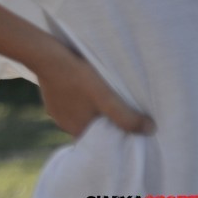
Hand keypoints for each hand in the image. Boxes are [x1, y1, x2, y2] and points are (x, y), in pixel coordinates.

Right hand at [36, 47, 154, 136]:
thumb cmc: (78, 77)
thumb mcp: (107, 98)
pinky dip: (77, 97)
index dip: (115, 133)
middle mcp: (64, 125)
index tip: (125, 122)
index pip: (101, 141)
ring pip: (79, 114)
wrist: (46, 56)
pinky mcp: (49, 96)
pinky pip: (68, 102)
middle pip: (91, 127)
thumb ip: (128, 118)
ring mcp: (54, 111)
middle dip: (103, 119)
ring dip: (90, 107)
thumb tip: (151, 130)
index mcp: (78, 131)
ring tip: (101, 93)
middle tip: (116, 105)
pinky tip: (83, 84)